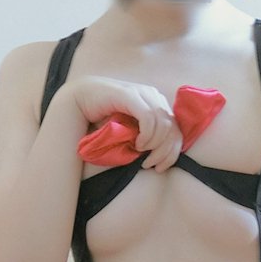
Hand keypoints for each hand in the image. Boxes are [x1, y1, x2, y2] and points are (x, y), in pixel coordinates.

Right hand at [68, 76, 182, 170]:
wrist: (82, 98)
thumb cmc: (106, 118)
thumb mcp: (131, 130)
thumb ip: (148, 137)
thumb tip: (162, 155)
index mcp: (158, 105)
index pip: (177, 131)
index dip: (173, 153)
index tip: (160, 167)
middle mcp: (155, 97)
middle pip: (173, 130)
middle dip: (164, 152)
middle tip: (149, 164)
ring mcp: (144, 94)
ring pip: (163, 125)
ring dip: (154, 144)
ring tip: (139, 151)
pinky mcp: (131, 95)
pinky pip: (148, 118)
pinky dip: (146, 134)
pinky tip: (137, 143)